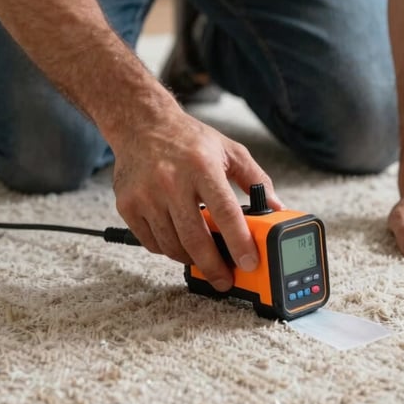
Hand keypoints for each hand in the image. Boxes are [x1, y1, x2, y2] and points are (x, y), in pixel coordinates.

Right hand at [111, 106, 281, 290]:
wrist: (142, 125)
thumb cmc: (188, 139)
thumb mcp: (229, 150)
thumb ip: (255, 179)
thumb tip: (275, 207)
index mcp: (201, 166)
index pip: (225, 213)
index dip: (239, 242)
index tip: (249, 262)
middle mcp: (171, 181)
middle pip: (195, 238)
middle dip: (214, 267)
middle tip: (225, 279)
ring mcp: (146, 195)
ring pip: (172, 246)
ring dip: (191, 259)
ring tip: (204, 258)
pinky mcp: (127, 205)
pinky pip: (151, 243)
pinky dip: (168, 249)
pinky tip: (179, 243)